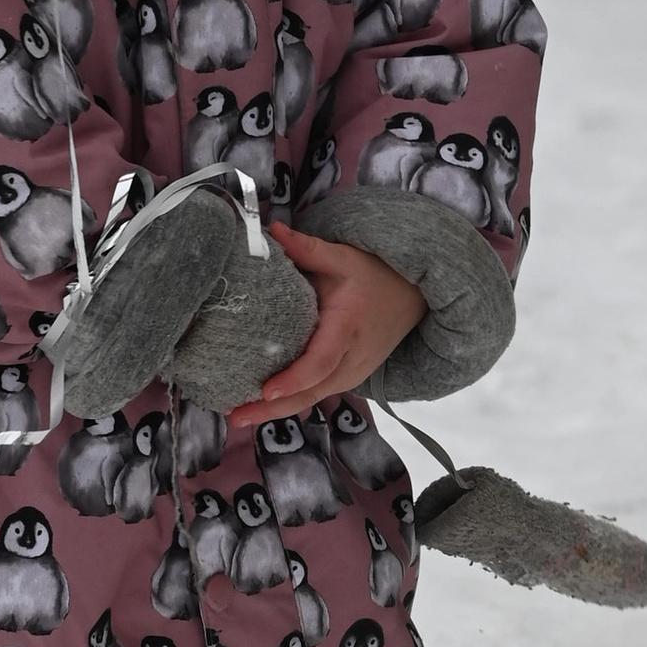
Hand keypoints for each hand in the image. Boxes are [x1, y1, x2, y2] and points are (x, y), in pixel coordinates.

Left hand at [222, 221, 425, 430]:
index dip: (293, 379)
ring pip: (312, 399)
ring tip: (238, 415)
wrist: (411, 297)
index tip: (265, 390)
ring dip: (276, 411)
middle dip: (272, 409)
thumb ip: (307, 248)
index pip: (320, 362)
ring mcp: (352, 375)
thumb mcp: (344, 258)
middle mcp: (352, 360)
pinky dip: (290, 403)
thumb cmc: (375, 276)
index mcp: (348, 329)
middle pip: (310, 392)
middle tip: (234, 415)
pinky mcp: (347, 379)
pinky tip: (260, 406)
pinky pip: (316, 394)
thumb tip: (271, 231)